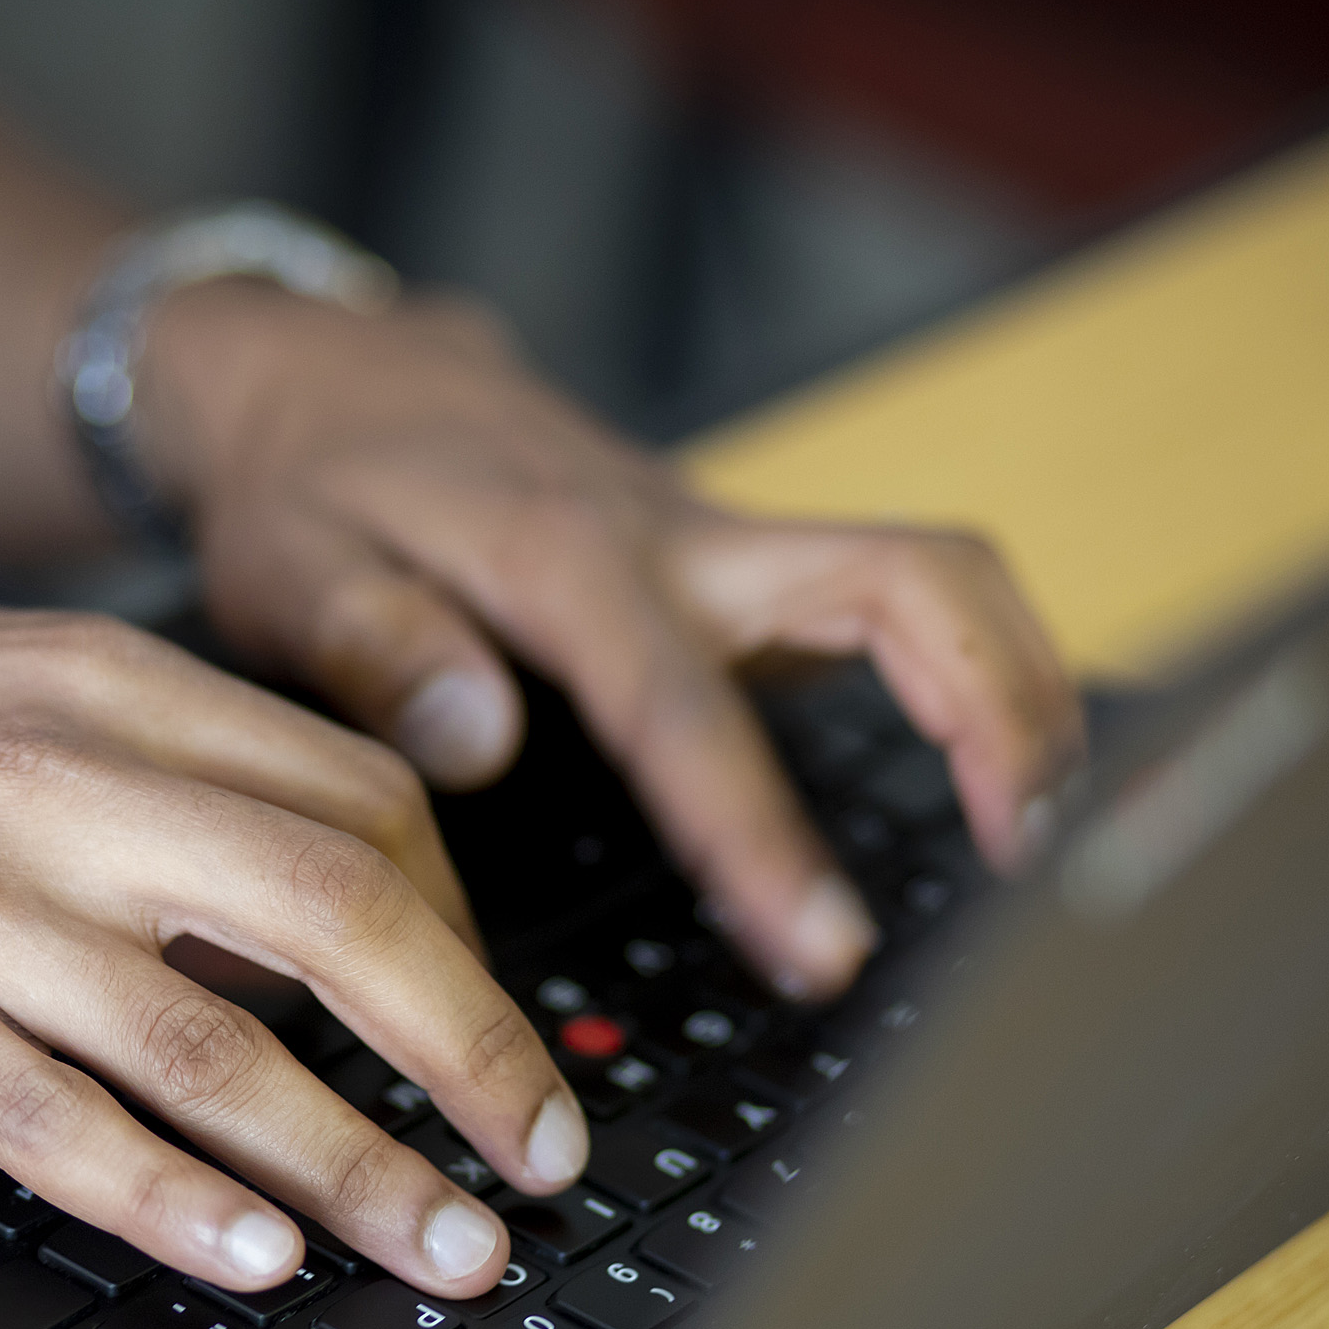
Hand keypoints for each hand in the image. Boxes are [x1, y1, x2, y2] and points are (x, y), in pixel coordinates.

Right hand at [0, 598, 587, 1294]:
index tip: (493, 1019)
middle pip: (338, 909)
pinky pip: (51, 1118)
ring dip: (359, 1160)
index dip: (463, 927)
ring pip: (218, 1040)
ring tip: (448, 1246)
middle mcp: (47, 775)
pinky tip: (251, 1253)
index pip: (356, 797)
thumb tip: (282, 903)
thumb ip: (135, 769)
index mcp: (92, 681)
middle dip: (471, 1048)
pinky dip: (169, 1196)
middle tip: (543, 1152)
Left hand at [141, 283, 1084, 996]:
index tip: (825, 949)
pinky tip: (980, 779)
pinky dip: (966, 680)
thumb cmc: (310, 485)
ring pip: (932, 582)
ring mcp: (724, 545)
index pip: (684, 706)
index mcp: (564, 558)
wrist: (334, 379)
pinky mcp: (738, 566)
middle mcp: (677, 538)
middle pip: (912, 577)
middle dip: (1004, 709)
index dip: (761, 832)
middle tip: (1036, 860)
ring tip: (1044, 837)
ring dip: (1017, 690)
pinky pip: (892, 604)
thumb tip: (479, 739)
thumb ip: (372, 647)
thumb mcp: (283, 566)